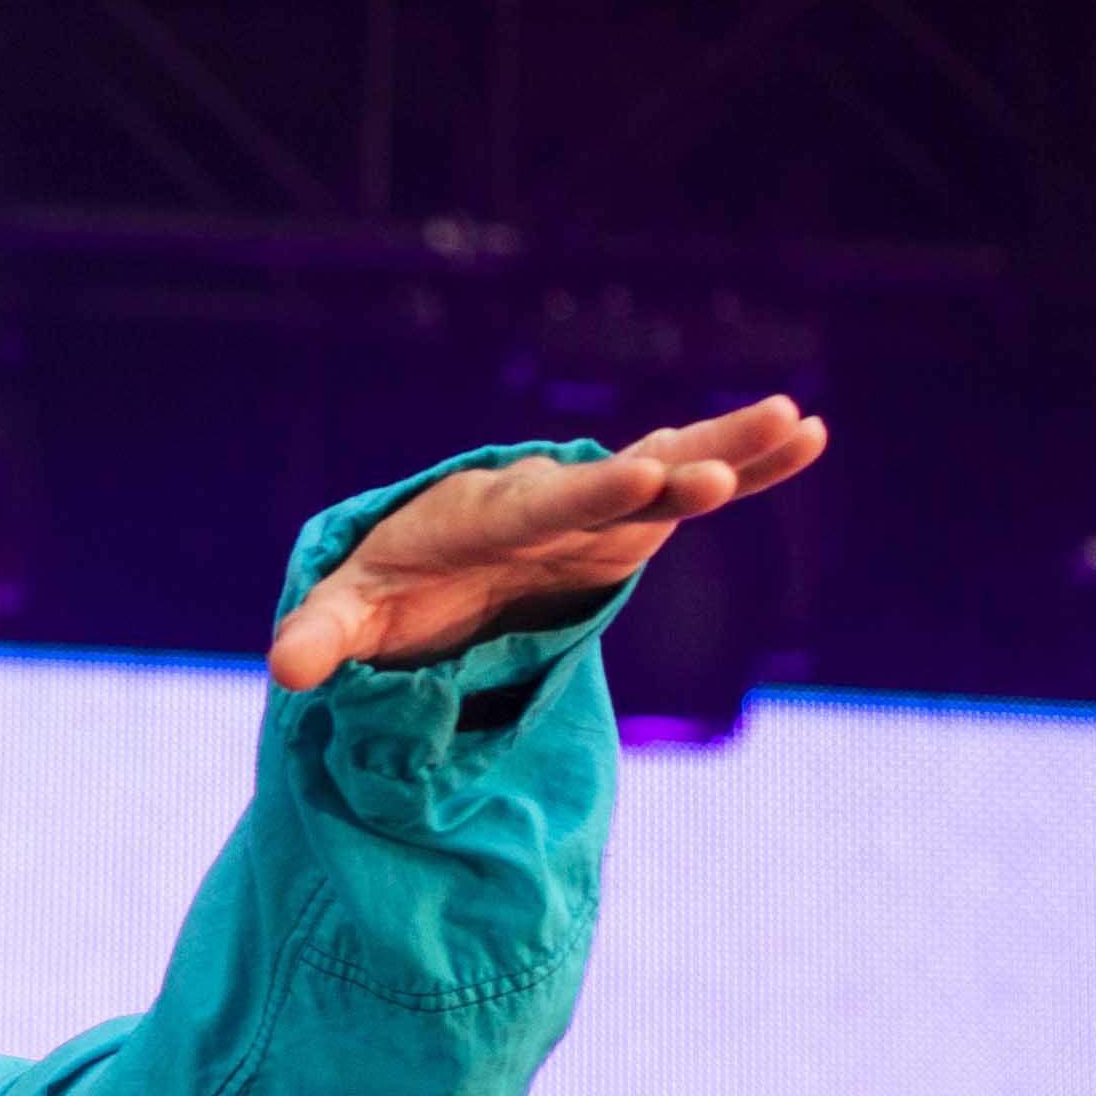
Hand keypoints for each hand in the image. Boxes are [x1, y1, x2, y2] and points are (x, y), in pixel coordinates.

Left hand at [267, 395, 830, 692]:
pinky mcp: (628, 520)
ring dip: (730, 447)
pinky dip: (748, 462)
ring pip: (668, 469)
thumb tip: (287, 672)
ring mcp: (597, 507)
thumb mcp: (346, 611)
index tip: (642, 479)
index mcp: (485, 516)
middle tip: (721, 468)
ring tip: (798, 422)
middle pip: (618, 483)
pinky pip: (691, 483)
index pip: (543, 507)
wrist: (420, 555)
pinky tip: (808, 436)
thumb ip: (319, 635)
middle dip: (667, 474)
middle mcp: (550, 499)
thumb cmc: (384, 584)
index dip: (592, 495)